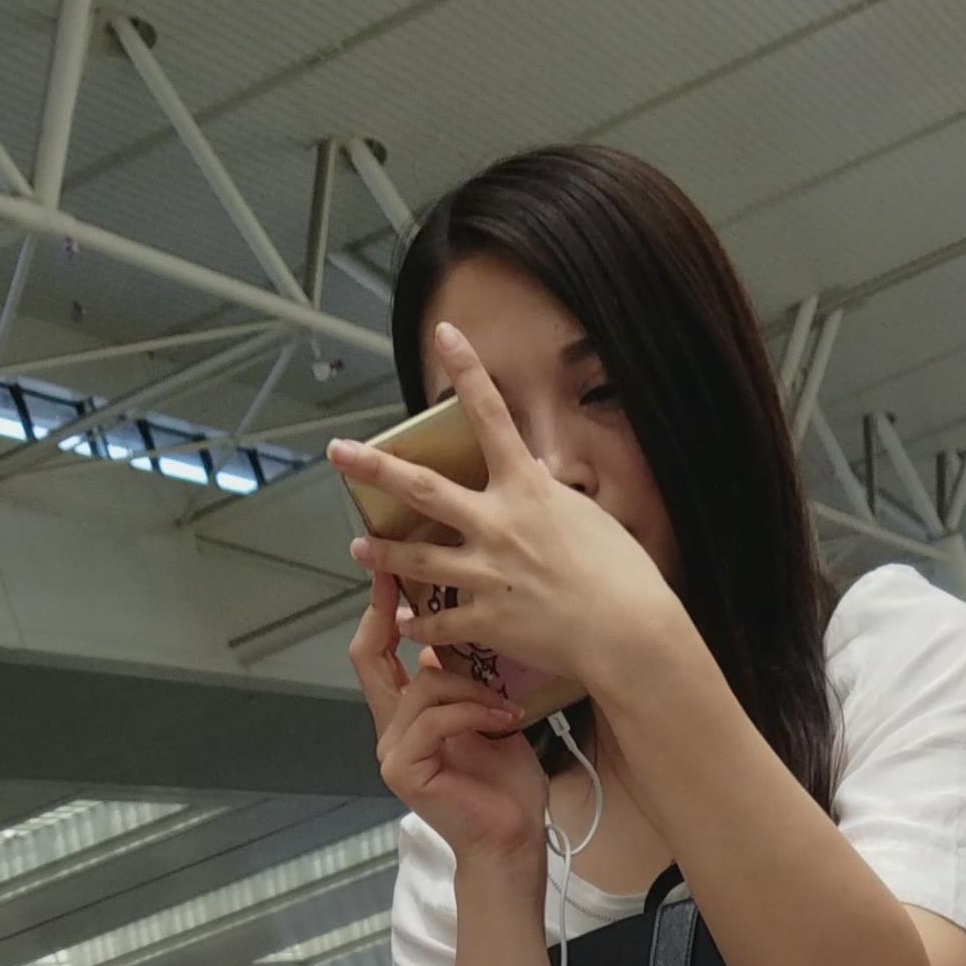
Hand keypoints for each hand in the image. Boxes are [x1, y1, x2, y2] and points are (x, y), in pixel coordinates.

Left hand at [330, 322, 678, 701]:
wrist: (628, 631)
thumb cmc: (623, 574)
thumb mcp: (589, 517)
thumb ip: (552, 497)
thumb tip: (540, 477)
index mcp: (527, 488)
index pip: (492, 415)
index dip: (469, 370)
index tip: (445, 334)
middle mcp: (497, 524)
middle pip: (422, 488)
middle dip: (375, 467)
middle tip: (338, 452)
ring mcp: (486, 573)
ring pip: (416, 560)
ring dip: (381, 555)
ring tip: (358, 550)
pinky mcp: (486, 619)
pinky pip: (440, 624)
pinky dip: (420, 626)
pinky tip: (405, 623)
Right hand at [346, 568, 547, 869]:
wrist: (514, 840)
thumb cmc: (509, 785)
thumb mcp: (490, 714)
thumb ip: (467, 678)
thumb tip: (465, 624)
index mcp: (407, 714)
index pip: (378, 650)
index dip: (380, 606)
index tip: (392, 563)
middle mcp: (391, 729)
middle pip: (370, 655)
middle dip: (387, 611)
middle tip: (402, 574)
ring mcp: (393, 750)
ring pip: (421, 686)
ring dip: (470, 688)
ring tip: (506, 706)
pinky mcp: (404, 769)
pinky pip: (434, 717)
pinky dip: (472, 713)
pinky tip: (503, 722)